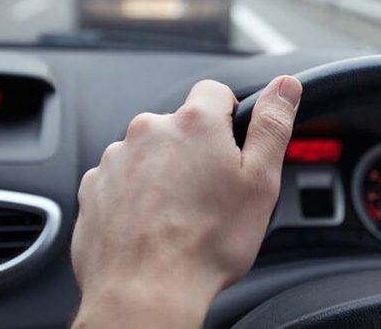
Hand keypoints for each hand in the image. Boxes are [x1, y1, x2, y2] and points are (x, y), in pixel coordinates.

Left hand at [71, 76, 301, 327]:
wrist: (144, 293)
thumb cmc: (205, 245)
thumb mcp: (260, 182)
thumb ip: (273, 125)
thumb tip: (286, 86)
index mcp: (194, 124)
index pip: (215, 92)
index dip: (230, 117)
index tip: (233, 148)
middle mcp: (149, 131)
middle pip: (181, 126)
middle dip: (197, 151)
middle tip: (211, 193)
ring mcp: (117, 159)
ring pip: (151, 153)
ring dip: (165, 173)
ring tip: (180, 216)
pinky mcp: (95, 187)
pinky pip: (123, 180)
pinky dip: (137, 196)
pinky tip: (153, 225)